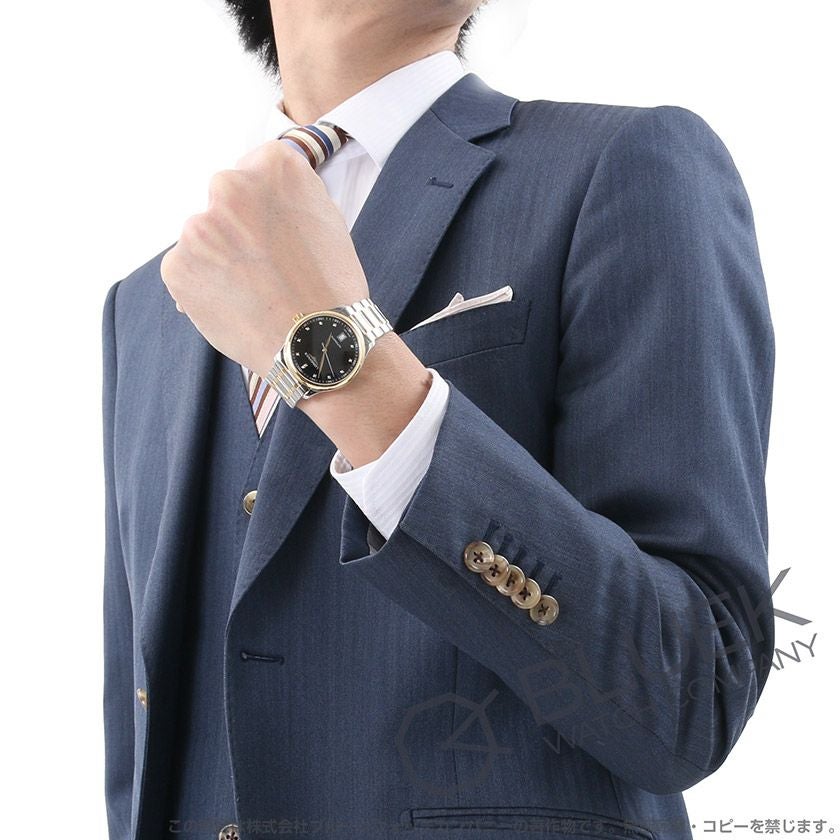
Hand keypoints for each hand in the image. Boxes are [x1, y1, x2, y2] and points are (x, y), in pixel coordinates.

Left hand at [160, 140, 369, 376]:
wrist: (317, 343)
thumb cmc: (331, 286)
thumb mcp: (326, 218)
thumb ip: (288, 195)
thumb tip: (261, 193)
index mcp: (273, 165)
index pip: (255, 171)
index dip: (266, 208)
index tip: (277, 233)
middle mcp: (229, 185)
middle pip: (225, 202)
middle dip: (239, 229)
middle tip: (266, 267)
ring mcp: (197, 226)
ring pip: (204, 239)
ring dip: (221, 260)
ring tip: (255, 293)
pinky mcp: (176, 265)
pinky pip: (187, 271)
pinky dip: (205, 288)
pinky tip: (237, 307)